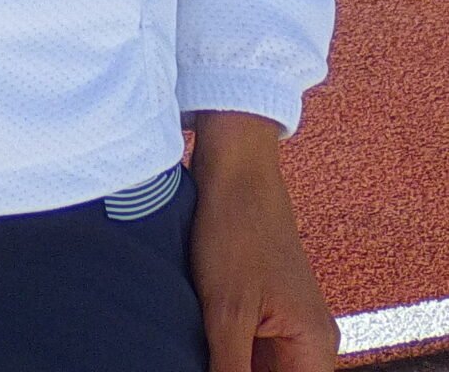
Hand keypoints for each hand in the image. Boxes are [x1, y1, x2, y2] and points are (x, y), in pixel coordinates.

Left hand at [190, 113, 338, 370]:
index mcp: (315, 346)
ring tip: (202, 345)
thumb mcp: (227, 311)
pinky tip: (200, 343)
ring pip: (259, 369)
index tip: (221, 367)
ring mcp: (288, 324)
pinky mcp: (265, 309)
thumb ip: (230, 371)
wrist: (233, 165)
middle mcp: (310, 340)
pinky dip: (225, 352)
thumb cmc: (236, 228)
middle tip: (205, 356)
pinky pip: (249, 350)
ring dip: (228, 364)